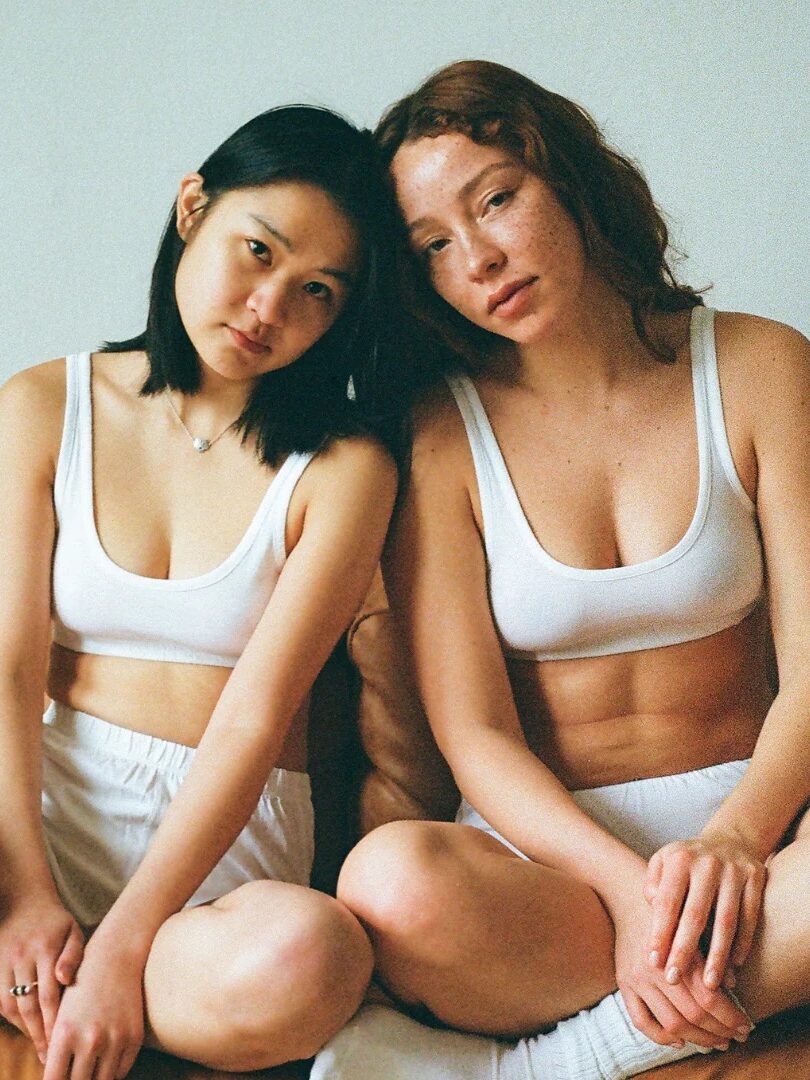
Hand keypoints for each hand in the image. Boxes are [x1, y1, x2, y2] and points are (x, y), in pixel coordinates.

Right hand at [0, 893, 83, 1062]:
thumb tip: (66, 980)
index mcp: (45, 948)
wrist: (25, 902)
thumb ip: (74, 956)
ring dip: (24, 1028)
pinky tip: (25, 1026)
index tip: (61, 1042)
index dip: (54, 1021)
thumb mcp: (73, 931)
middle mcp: (22, 956)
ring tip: (38, 1044)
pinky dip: (11, 1016)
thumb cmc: (56, 922)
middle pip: (28, 1005)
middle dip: (39, 1033)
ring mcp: (5, 962)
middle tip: (49, 1054)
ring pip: (10, 1005)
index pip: (49, 994)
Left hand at [43, 933, 144, 1079]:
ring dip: (94, 1079)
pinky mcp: (134, 1037)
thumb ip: (55, 1048)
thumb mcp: (61, 1014)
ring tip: (89, 1072)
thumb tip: (55, 1079)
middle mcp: (90, 1040)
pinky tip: (105, 1064)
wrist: (115, 957)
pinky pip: (121, 1071)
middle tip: (74, 1074)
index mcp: (65, 1034)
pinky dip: (112, 1072)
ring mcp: (115, 1039)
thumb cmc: (82, 984)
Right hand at [613, 886, 752, 1049]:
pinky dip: (661, 1038)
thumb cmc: (670, 907)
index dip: (731, 1016)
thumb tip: (733, 984)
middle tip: (736, 1037)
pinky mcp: (623, 982)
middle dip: (720, 1031)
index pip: (708, 996)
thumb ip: (712, 949)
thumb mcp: (694, 920)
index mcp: (675, 950)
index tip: (747, 1025)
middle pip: (692, 1014)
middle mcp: (654, 966)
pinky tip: (680, 1041)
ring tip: (716, 1042)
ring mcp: (636, 977)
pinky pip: (641, 1021)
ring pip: (671, 1024)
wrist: (627, 893)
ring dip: (698, 1039)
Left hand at [645, 833, 766, 989]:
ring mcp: (734, 871)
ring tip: (709, 985)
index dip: (660, 932)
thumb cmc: (687, 861)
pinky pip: (750, 918)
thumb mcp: (663, 861)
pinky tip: (733, 966)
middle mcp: (707, 863)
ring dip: (717, 956)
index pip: (667, 901)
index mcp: (680, 859)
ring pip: (726, 921)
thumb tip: (651, 904)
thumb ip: (652, 882)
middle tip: (674, 978)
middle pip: (695, 915)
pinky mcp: (755, 878)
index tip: (653, 961)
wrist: (728, 839)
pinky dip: (742, 944)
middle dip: (684, 950)